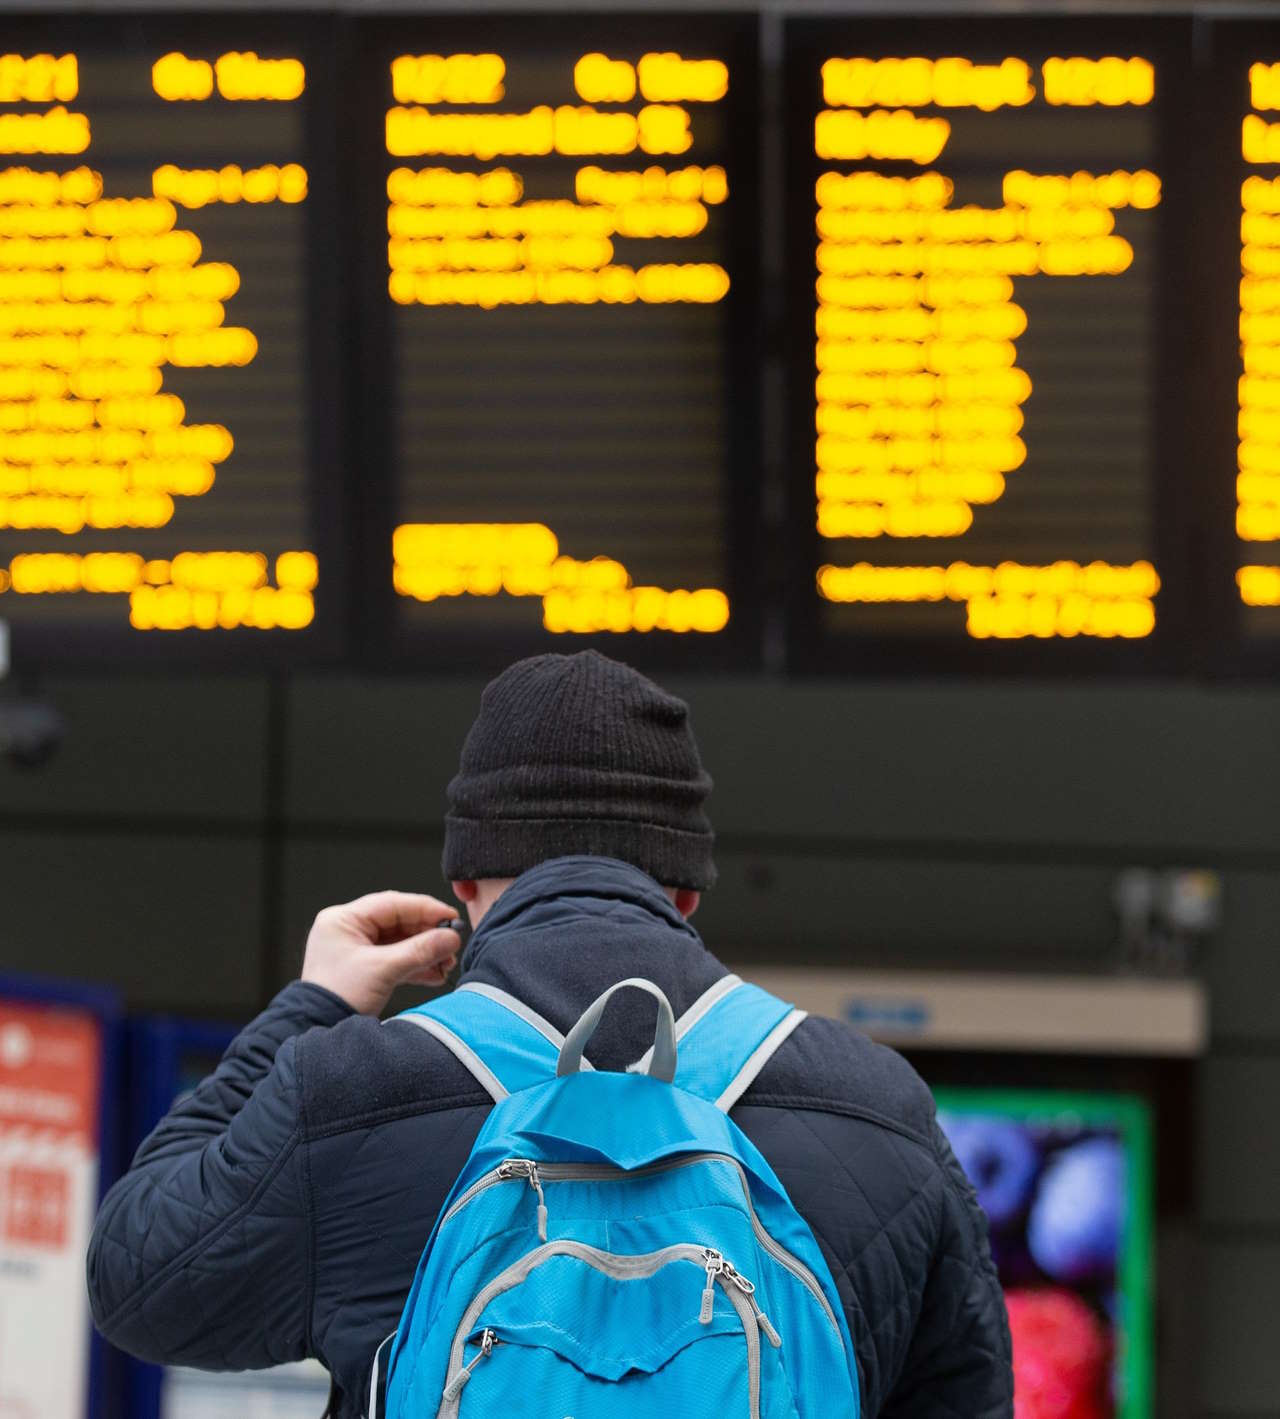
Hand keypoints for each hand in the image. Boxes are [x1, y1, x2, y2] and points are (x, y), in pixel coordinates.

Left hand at [302, 891, 462, 1015]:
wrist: (316, 1030)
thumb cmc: (337, 997)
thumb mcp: (382, 970)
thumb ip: (420, 951)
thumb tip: (451, 937)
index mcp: (343, 920)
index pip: (393, 904)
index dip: (426, 909)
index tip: (451, 918)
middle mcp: (348, 930)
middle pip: (399, 923)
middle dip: (428, 936)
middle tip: (452, 944)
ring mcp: (355, 949)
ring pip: (400, 942)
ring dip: (425, 952)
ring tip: (446, 963)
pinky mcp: (363, 968)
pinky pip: (395, 959)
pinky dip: (415, 965)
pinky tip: (435, 974)